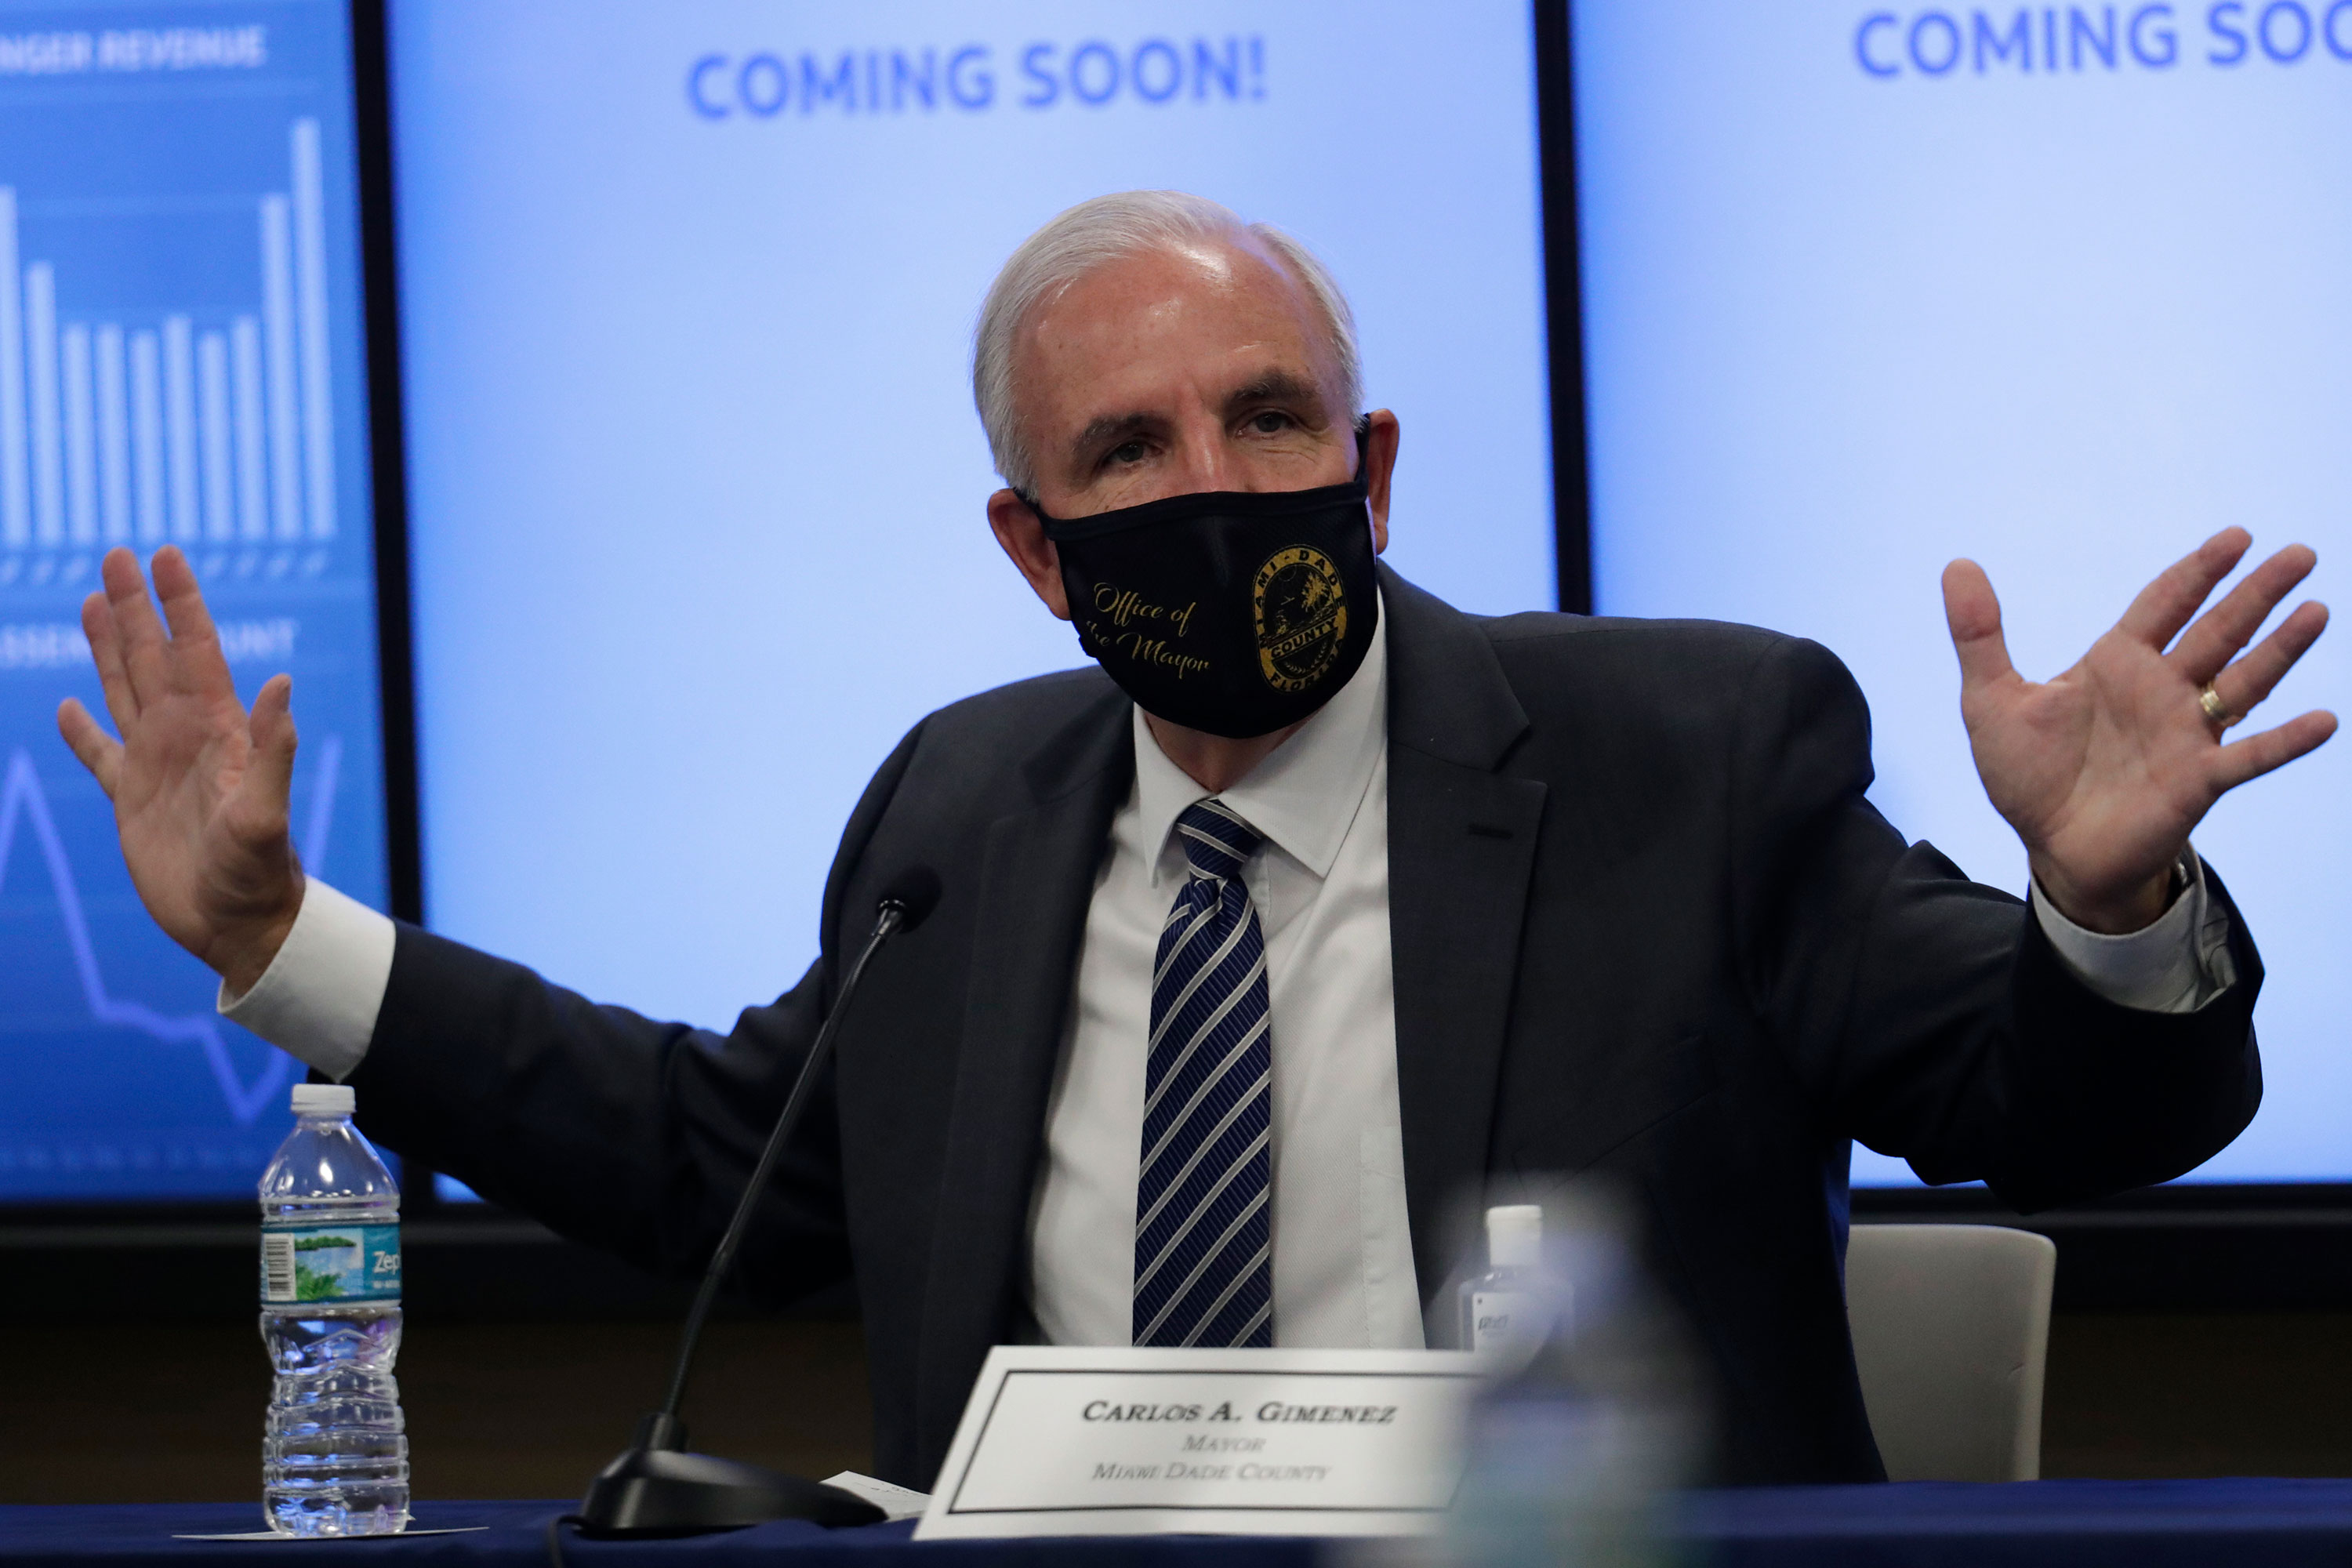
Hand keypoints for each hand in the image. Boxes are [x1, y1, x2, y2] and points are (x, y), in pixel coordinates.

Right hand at [57, 546, 303, 992]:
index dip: (180, 604)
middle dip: (134, 607)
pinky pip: (100, 756)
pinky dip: (82, 731)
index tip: (165, 555)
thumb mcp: (266, 813)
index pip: (196, 652)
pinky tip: (68, 707)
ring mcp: (157, 766)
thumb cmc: (259, 875)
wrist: (242, 926)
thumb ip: (273, 751)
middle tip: (116, 555)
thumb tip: (283, 683)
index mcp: (218, 732)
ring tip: (92, 601)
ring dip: (108, 648)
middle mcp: (186, 738)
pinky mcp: (131, 802)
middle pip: (153, 657)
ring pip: (125, 690)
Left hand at [1944, 528, 2334, 933]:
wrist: (2051, 848)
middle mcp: (2162, 691)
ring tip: (2316, 610)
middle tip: (2300, 553)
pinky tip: (2323, 721)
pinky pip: (2248, 758)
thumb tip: (1957, 563)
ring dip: (2280, 649)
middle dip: (2256, 593)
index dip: (2199, 570)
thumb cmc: (2028, 775)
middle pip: (2218, 630)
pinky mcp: (2197, 781)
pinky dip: (2284, 741)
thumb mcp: (1990, 700)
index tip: (2237, 536)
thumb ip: (1978, 634)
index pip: (2165, 603)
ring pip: (2243, 681)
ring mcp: (2186, 734)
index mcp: (2117, 663)